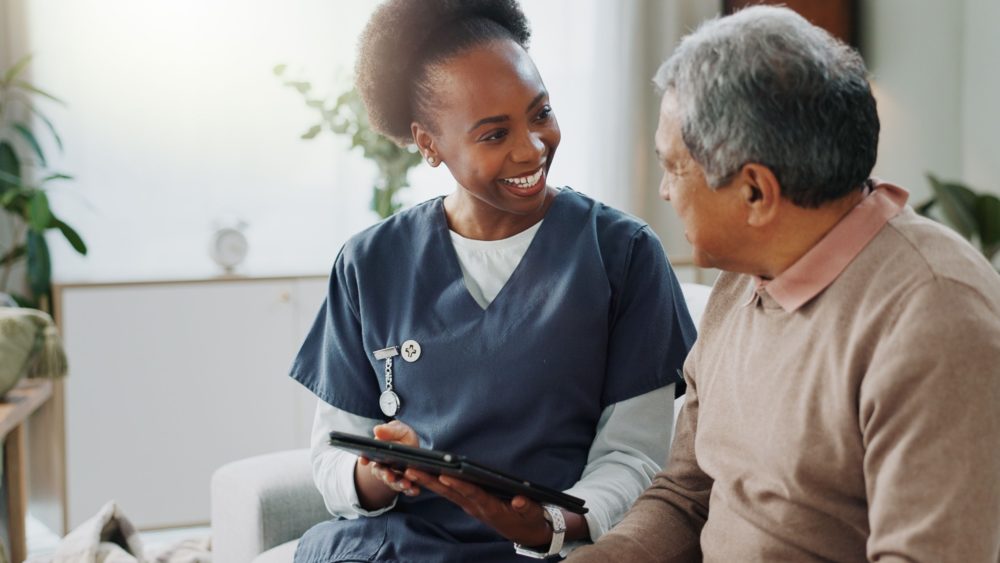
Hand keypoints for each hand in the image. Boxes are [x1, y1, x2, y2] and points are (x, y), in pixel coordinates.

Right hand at [357, 420, 420, 496]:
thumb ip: (390, 430)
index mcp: (378, 454)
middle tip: (390, 476)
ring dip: (399, 484)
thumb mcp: (399, 430)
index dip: (364, 458)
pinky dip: (410, 491)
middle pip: (381, 473)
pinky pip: (407, 489)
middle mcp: (384, 468)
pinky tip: (415, 490)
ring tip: (406, 484)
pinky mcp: (407, 484)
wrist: (415, 450)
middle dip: (385, 475)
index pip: (368, 457)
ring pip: (394, 483)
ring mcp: (395, 477)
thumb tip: (377, 430)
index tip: (363, 460)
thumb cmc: (404, 438)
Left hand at [404, 469, 553, 546]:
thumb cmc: (530, 520)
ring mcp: (472, 507)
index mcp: (492, 509)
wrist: (527, 533)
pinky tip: (425, 476)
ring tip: (410, 470)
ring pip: (447, 494)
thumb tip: (520, 500)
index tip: (445, 476)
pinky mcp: (470, 505)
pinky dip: (437, 485)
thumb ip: (527, 507)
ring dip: (428, 482)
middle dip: (431, 481)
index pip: (472, 494)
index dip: (459, 485)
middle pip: (451, 493)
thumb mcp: (533, 514)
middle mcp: (477, 508)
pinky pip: (450, 494)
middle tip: (411, 470)